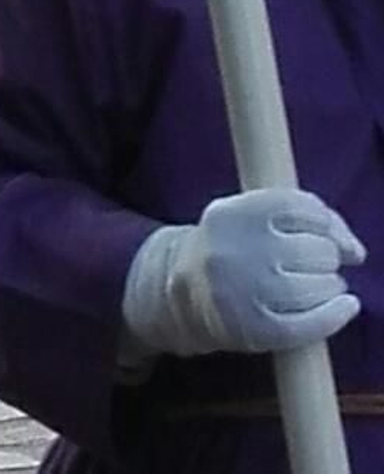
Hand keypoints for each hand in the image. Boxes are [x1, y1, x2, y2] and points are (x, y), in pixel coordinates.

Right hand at [122, 190, 363, 358]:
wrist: (181, 293)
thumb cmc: (232, 249)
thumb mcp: (250, 216)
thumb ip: (303, 216)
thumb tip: (356, 250)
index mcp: (234, 213)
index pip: (301, 207)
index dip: (330, 223)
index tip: (336, 239)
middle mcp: (238, 249)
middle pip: (315, 250)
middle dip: (327, 259)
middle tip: (317, 266)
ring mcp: (246, 292)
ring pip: (317, 287)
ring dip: (332, 287)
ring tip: (322, 287)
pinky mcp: (255, 330)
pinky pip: (310, 325)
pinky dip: (336, 316)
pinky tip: (345, 308)